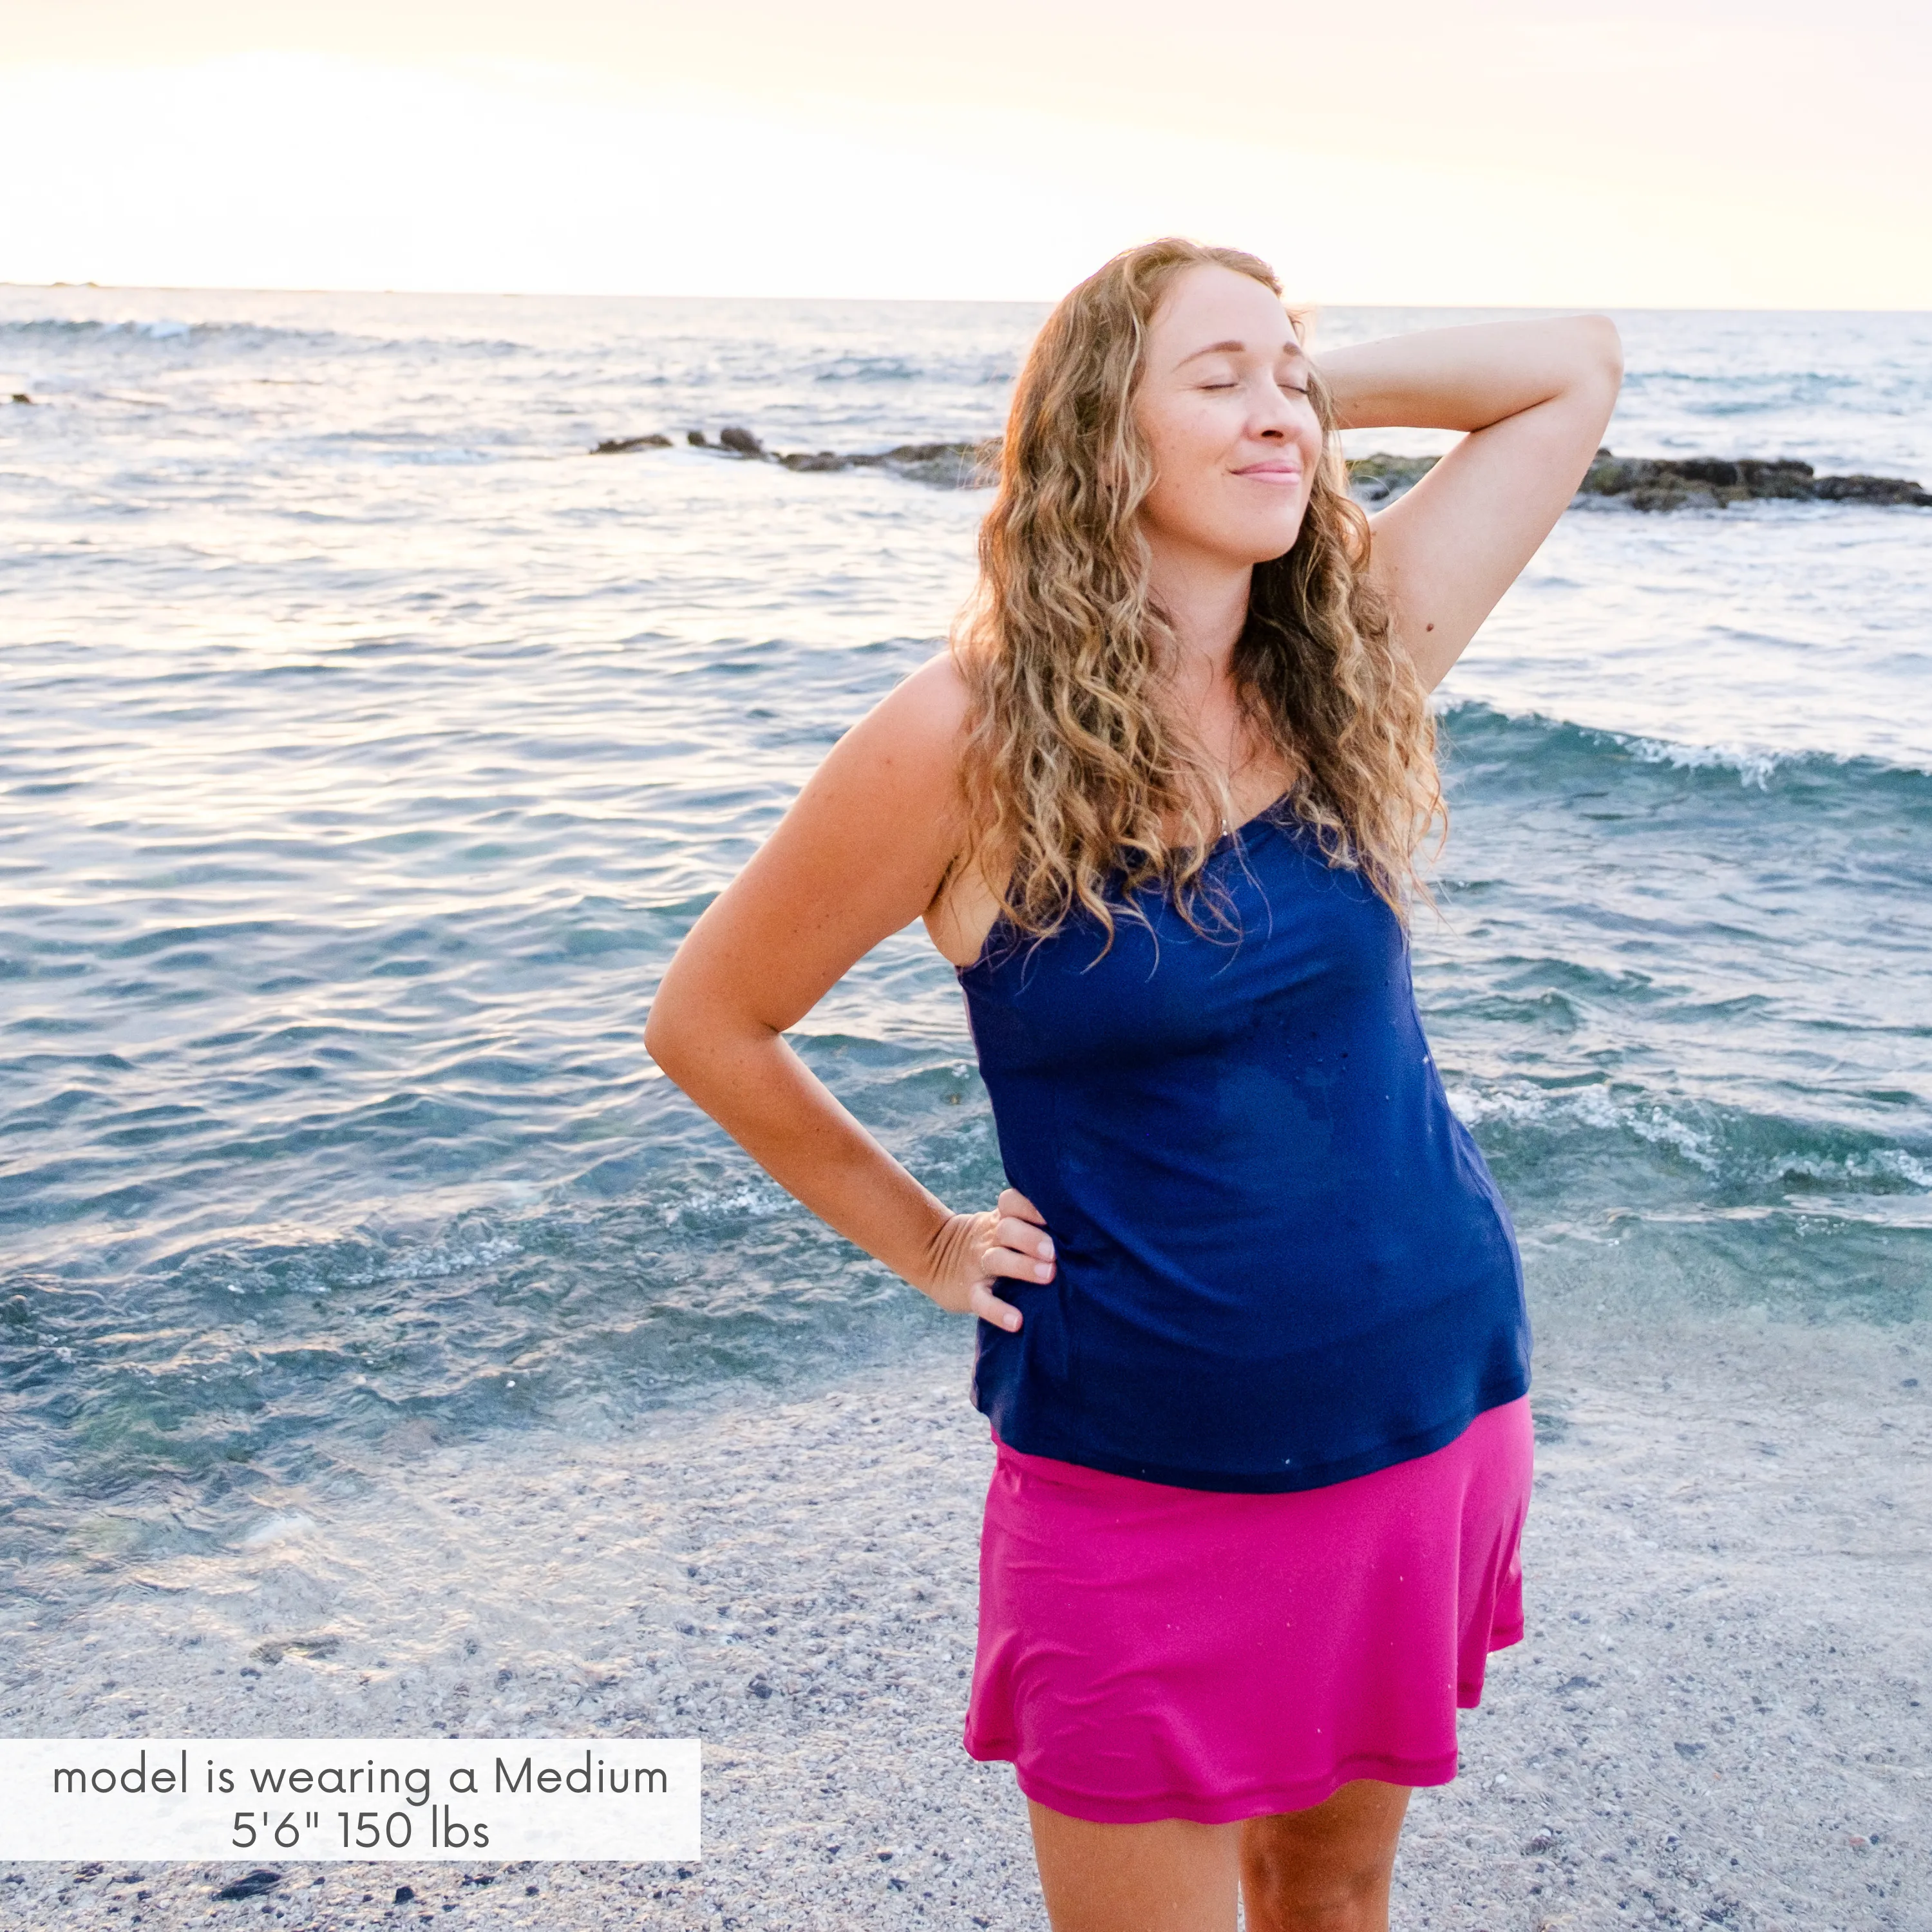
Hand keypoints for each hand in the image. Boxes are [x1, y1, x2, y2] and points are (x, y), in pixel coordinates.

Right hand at [921, 1188, 1054, 1332]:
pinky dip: (998, 1311)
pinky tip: (1016, 1322)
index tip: (1053, 1214)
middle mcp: (989, 1238)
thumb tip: (1082, 1229)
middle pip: (1008, 1229)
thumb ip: (1031, 1224)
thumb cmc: (990, 1242)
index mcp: (1000, 1220)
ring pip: (997, 1260)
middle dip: (1031, 1238)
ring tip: (1048, 1275)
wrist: (935, 1258)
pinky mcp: (969, 1292)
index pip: (1011, 1203)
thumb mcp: (1000, 1225)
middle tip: (1053, 1251)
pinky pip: (982, 1301)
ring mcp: (977, 1264)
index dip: (1030, 1205)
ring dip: (1023, 1267)